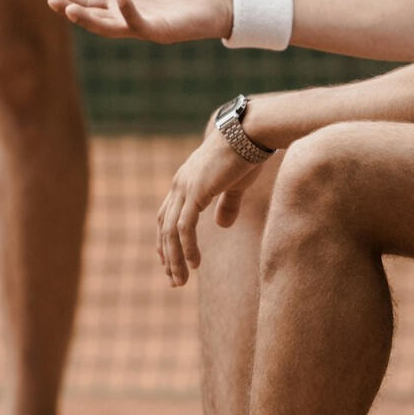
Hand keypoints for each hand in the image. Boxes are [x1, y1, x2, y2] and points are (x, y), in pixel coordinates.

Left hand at [156, 125, 266, 286]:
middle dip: (167, 255)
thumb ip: (227, 204)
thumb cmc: (245, 154)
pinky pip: (185, 227)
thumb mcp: (234, 185)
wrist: (250, 133)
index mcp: (185, 181)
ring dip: (174, 259)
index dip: (165, 240)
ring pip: (171, 231)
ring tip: (180, 281)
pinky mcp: (196, 192)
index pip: (166, 216)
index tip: (169, 262)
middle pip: (163, 227)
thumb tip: (221, 225)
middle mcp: (179, 184)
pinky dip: (186, 248)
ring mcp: (185, 188)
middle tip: (173, 281)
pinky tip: (194, 264)